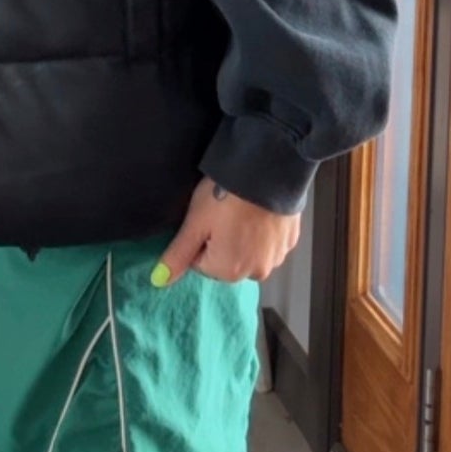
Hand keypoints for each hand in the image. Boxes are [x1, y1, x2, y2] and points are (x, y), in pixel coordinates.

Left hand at [151, 179, 300, 286]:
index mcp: (229, 272)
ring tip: (241, 210)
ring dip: (244, 237)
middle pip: (228, 261)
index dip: (200, 239)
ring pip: (250, 253)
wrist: (266, 171)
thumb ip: (178, 255)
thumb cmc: (225, 196)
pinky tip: (259, 210)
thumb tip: (159, 281)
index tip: (206, 219)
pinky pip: (270, 242)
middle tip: (223, 213)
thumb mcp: (195, 223)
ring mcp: (277, 257)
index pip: (201, 263)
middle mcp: (256, 272)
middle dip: (223, 241)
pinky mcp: (291, 240)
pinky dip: (263, 231)